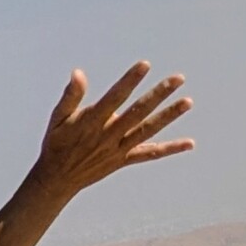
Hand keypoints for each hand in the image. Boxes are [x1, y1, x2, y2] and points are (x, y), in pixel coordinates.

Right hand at [29, 61, 192, 200]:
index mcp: (92, 122)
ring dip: (168, 116)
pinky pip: (149, 155)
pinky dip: (170, 149)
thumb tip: (77, 73)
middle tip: (178, 78)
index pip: (114, 98)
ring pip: (147, 131)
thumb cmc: (56, 143)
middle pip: (137, 113)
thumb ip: (70, 97)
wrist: (56, 180)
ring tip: (188, 102)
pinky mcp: (123, 160)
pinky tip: (189, 143)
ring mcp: (118, 149)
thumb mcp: (57, 119)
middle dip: (158, 95)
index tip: (145, 65)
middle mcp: (108, 135)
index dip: (129, 81)